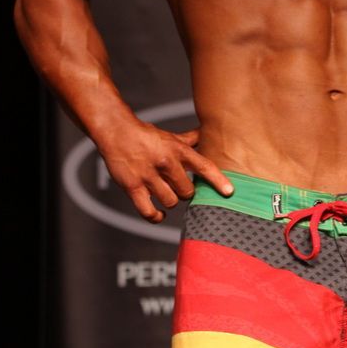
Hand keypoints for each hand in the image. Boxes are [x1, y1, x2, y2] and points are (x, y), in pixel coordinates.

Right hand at [97, 122, 233, 222]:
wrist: (117, 131)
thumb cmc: (146, 135)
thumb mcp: (171, 137)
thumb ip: (190, 140)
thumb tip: (207, 135)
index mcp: (178, 150)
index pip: (204, 166)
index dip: (218, 180)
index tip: (229, 192)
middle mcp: (166, 163)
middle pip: (187, 190)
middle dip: (186, 192)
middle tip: (180, 188)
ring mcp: (149, 176)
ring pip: (170, 200)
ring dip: (170, 201)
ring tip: (167, 194)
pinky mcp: (133, 186)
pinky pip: (147, 210)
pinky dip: (156, 216)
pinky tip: (160, 215)